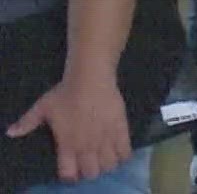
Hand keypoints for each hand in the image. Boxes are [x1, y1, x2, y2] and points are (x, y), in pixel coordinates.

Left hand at [7, 72, 129, 183]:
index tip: (71, 170)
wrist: (90, 79)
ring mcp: (105, 139)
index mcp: (67, 145)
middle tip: (89, 162)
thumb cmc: (64, 93)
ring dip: (107, 164)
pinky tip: (119, 152)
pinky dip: (123, 156)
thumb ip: (27, 123)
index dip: (70, 176)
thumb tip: (10, 133)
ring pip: (109, 165)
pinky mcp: (121, 130)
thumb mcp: (42, 108)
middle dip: (90, 171)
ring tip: (104, 157)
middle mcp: (86, 146)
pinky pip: (125, 152)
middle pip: (92, 173)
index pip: (69, 174)